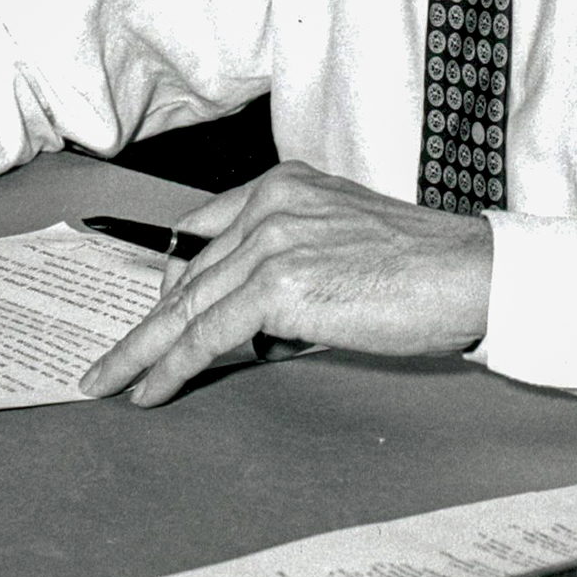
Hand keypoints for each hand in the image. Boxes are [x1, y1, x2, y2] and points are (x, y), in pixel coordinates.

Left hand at [79, 161, 493, 408]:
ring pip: (186, 307)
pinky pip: (206, 334)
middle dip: (146, 324)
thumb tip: (255, 323)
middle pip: (189, 274)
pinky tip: (150, 390)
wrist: (466, 274)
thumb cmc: (422, 270)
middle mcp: (269, 203)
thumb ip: (292, 264)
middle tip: (111, 362)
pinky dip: (171, 366)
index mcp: (284, 186)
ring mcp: (270, 240)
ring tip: (109, 384)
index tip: (149, 314)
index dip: (171, 284)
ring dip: (142, 352)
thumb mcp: (341, 243)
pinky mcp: (276, 284)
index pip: (205, 236)